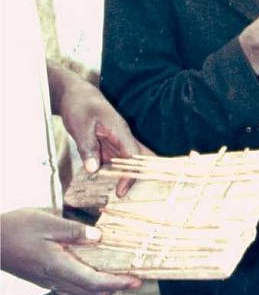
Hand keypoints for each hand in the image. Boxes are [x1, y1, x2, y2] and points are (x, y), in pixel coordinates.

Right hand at [0, 209, 141, 294]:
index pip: (94, 281)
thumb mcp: (47, 222)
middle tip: (135, 278)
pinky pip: (73, 285)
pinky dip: (90, 281)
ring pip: (82, 290)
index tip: (136, 280)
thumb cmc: (17, 228)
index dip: (117, 283)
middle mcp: (55, 279)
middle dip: (115, 287)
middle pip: (91, 291)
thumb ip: (74, 231)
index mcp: (58, 266)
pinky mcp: (45, 278)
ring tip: (121, 273)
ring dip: (103, 285)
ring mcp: (49, 281)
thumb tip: (99, 237)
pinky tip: (96, 267)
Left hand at [55, 68, 146, 195]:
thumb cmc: (81, 107)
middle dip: (144, 176)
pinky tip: (113, 188)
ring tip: (126, 199)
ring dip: (131, 177)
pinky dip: (119, 175)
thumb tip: (93, 170)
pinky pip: (120, 162)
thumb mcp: (80, 126)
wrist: (77, 95)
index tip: (120, 191)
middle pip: (143, 158)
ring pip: (133, 162)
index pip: (133, 155)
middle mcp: (123, 137)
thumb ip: (87, 147)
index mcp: (120, 131)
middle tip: (138, 198)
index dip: (131, 174)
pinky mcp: (111, 146)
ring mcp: (118, 142)